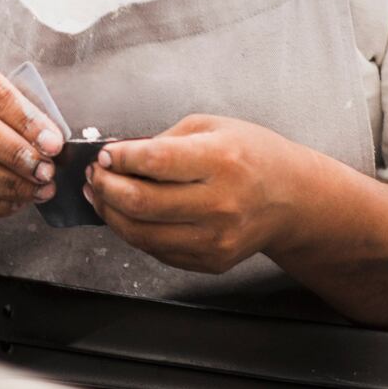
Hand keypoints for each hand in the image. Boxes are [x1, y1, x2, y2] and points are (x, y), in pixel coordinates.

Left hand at [83, 114, 304, 274]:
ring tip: (101, 194)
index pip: (155, 162)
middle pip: (142, 203)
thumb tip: (119, 155)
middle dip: (106, 187)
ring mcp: (215, 239)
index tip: (104, 154)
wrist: (292, 199)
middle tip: (95, 174)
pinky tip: (126, 213)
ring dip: (111, 213)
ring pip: (142, 234)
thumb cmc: (253, 155)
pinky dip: (134, 232)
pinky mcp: (211, 261)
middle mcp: (219, 204)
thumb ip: (164, 140)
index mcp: (220, 161)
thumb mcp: (212, 127)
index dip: (120, 159)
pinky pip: (157, 250)